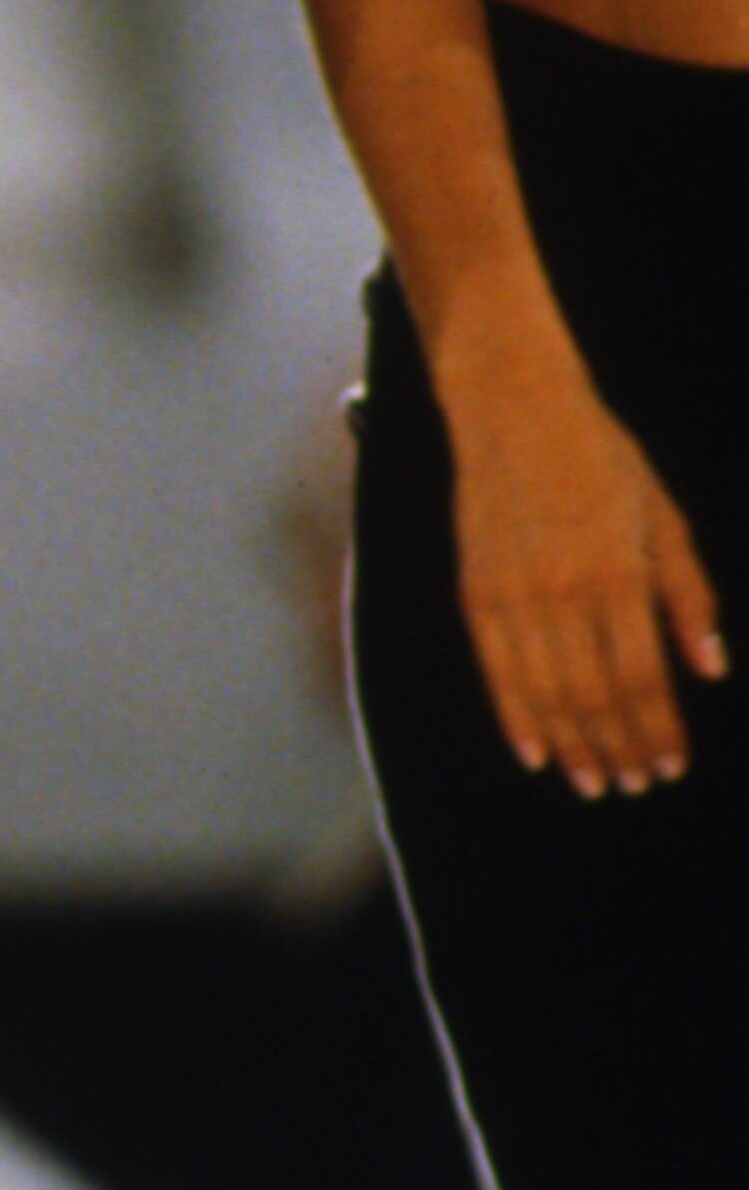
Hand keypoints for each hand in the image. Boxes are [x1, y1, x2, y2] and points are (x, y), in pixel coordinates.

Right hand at [444, 345, 724, 798]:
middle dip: (618, 749)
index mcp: (621, 572)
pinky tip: (533, 753)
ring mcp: (515, 593)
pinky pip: (496, 671)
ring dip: (571, 745)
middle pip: (595, 696)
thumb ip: (690, 595)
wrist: (512, 404)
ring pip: (546, 693)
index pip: (645, 677)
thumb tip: (712, 669)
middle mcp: (566, 591)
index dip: (659, 730)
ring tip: (591, 781)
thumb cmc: (601, 455)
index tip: (672, 766)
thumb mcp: (665, 515)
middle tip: (633, 784)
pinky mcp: (476, 589)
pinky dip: (515, 718)